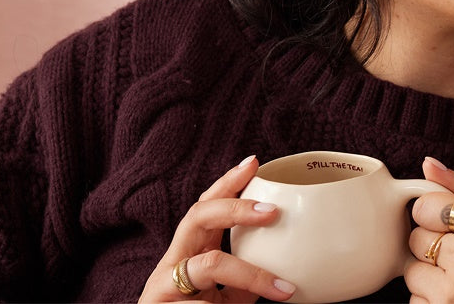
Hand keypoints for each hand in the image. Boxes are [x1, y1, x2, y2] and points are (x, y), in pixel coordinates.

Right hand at [140, 156, 296, 302]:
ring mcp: (163, 286)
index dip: (226, 184)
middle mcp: (172, 263)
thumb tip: (290, 266)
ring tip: (284, 291)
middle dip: (235, 208)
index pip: (205, 208)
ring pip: (210, 265)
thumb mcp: (223, 298)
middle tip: (272, 211)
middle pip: (196, 217)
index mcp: (188, 254)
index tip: (253, 163)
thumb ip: (245, 281)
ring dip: (251, 274)